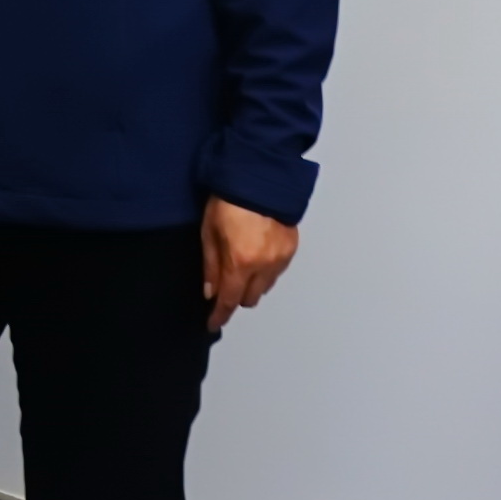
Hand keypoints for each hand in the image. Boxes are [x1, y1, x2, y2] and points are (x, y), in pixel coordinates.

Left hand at [201, 198, 297, 332]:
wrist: (259, 177)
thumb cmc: (228, 200)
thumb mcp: (209, 232)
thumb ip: (211, 266)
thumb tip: (210, 292)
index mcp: (240, 263)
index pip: (229, 300)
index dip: (220, 315)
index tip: (213, 323)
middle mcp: (264, 265)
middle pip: (250, 299)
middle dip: (236, 297)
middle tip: (225, 285)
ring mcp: (281, 258)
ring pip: (265, 287)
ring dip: (252, 284)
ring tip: (242, 264)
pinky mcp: (291, 248)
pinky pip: (277, 271)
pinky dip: (266, 270)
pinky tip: (257, 254)